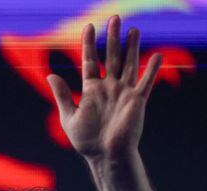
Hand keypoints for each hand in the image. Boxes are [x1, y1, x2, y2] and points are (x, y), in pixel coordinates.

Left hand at [47, 16, 160, 161]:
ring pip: (128, 64)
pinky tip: (156, 55)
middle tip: (114, 18)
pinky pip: (145, 82)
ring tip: (133, 30)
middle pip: (110, 57)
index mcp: (91, 89)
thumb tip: (50, 75)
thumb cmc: (86, 140)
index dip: (89, 44)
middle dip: (112, 38)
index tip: (89, 26)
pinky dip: (151, 70)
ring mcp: (124, 92)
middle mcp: (108, 87)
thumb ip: (62, 95)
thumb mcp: (69, 117)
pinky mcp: (137, 101)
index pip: (90, 61)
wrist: (105, 155)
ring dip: (131, 47)